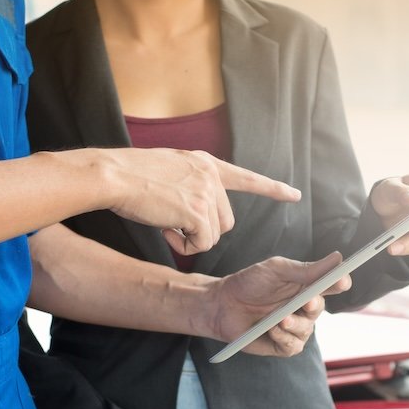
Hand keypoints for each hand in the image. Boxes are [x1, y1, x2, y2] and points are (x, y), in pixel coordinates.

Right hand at [101, 148, 300, 254]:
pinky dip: (183, 245)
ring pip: (214, 235)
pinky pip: (201, 244)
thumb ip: (190, 184)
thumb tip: (195, 213)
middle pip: (225, 221)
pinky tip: (164, 229)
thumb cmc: (131, 175)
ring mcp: (207, 192)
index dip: (271, 188)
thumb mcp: (169, 170)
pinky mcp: (198, 211)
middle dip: (203, 230)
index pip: (245, 177)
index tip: (293, 195)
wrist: (114, 174)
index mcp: (205, 163)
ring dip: (191, 238)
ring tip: (165, 222)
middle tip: (172, 223)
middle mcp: (211, 175)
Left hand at [203, 252, 350, 356]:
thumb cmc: (249, 283)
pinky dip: (284, 338)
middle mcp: (304, 307)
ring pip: (307, 329)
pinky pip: (294, 345)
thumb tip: (337, 258)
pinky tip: (272, 330)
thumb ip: (306, 268)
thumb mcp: (277, 270)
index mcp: (306, 285)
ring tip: (278, 319)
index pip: (332, 284)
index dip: (340, 282)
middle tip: (307, 302)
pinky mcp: (283, 345)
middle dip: (314, 305)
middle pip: (320, 307)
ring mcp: (294, 327)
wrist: (222, 305)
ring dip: (294, 323)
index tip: (342, 280)